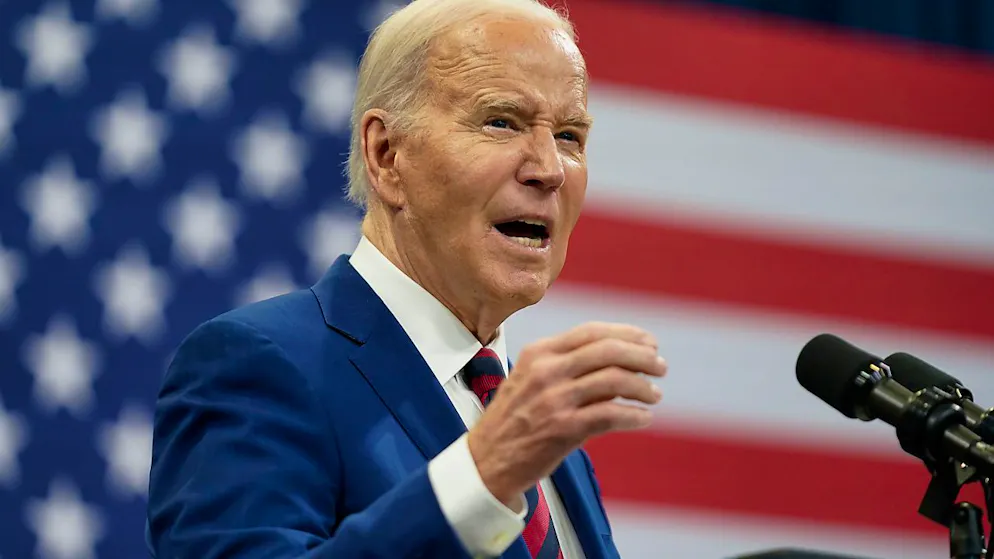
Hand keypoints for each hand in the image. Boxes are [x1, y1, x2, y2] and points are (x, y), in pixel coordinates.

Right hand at [466, 322, 666, 507]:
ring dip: (643, 387)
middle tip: (660, 366)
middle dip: (643, 357)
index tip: (649, 342)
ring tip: (654, 395)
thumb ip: (565, 364)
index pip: (592, 332)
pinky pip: (612, 415)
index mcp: (539, 353)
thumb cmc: (513, 420)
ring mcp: (555, 400)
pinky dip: (634, 416)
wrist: (486, 460)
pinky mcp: (564, 429)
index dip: (627, 334)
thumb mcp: (529, 378)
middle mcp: (547, 371)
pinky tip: (643, 418)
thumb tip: (619, 357)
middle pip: (609, 351)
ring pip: (615, 381)